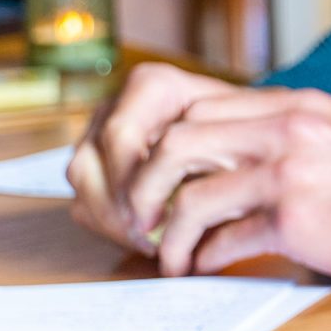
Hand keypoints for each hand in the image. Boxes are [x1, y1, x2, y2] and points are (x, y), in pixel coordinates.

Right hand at [69, 61, 247, 251]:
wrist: (245, 136)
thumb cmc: (248, 138)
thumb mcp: (243, 143)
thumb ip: (213, 165)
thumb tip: (183, 213)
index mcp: (152, 86)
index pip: (120, 135)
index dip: (135, 182)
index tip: (161, 219)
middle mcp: (116, 105)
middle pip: (92, 163)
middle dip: (122, 210)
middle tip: (154, 242)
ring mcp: (98, 133)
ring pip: (82, 184)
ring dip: (114, 222)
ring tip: (153, 244)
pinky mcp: (93, 163)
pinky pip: (83, 199)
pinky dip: (110, 225)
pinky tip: (145, 239)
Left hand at [81, 74, 330, 283]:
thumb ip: (289, 138)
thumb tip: (227, 166)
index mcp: (299, 105)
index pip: (197, 107)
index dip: (164, 148)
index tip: (161, 183)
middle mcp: (291, 127)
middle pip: (178, 141)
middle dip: (146, 186)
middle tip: (146, 220)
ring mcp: (293, 171)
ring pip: (188, 194)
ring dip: (168, 233)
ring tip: (172, 257)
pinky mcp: (299, 219)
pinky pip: (222, 239)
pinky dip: (202, 260)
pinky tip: (207, 270)